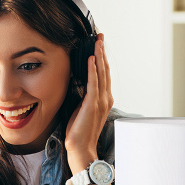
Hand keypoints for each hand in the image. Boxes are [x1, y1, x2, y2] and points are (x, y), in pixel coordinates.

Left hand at [65, 33, 113, 172]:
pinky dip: (93, 70)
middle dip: (102, 52)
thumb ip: (84, 97)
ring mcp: (100, 102)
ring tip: (97, 41)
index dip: (102, 59)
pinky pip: (94, 83)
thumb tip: (78, 84)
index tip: (99, 45)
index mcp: (104, 100)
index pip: (104, 75)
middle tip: (100, 36)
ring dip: (99, 56)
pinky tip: (91, 58)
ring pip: (102, 73)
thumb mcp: (82, 110)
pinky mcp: (92, 105)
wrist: (81, 148)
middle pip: (105, 70)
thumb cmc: (79, 132)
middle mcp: (105, 99)